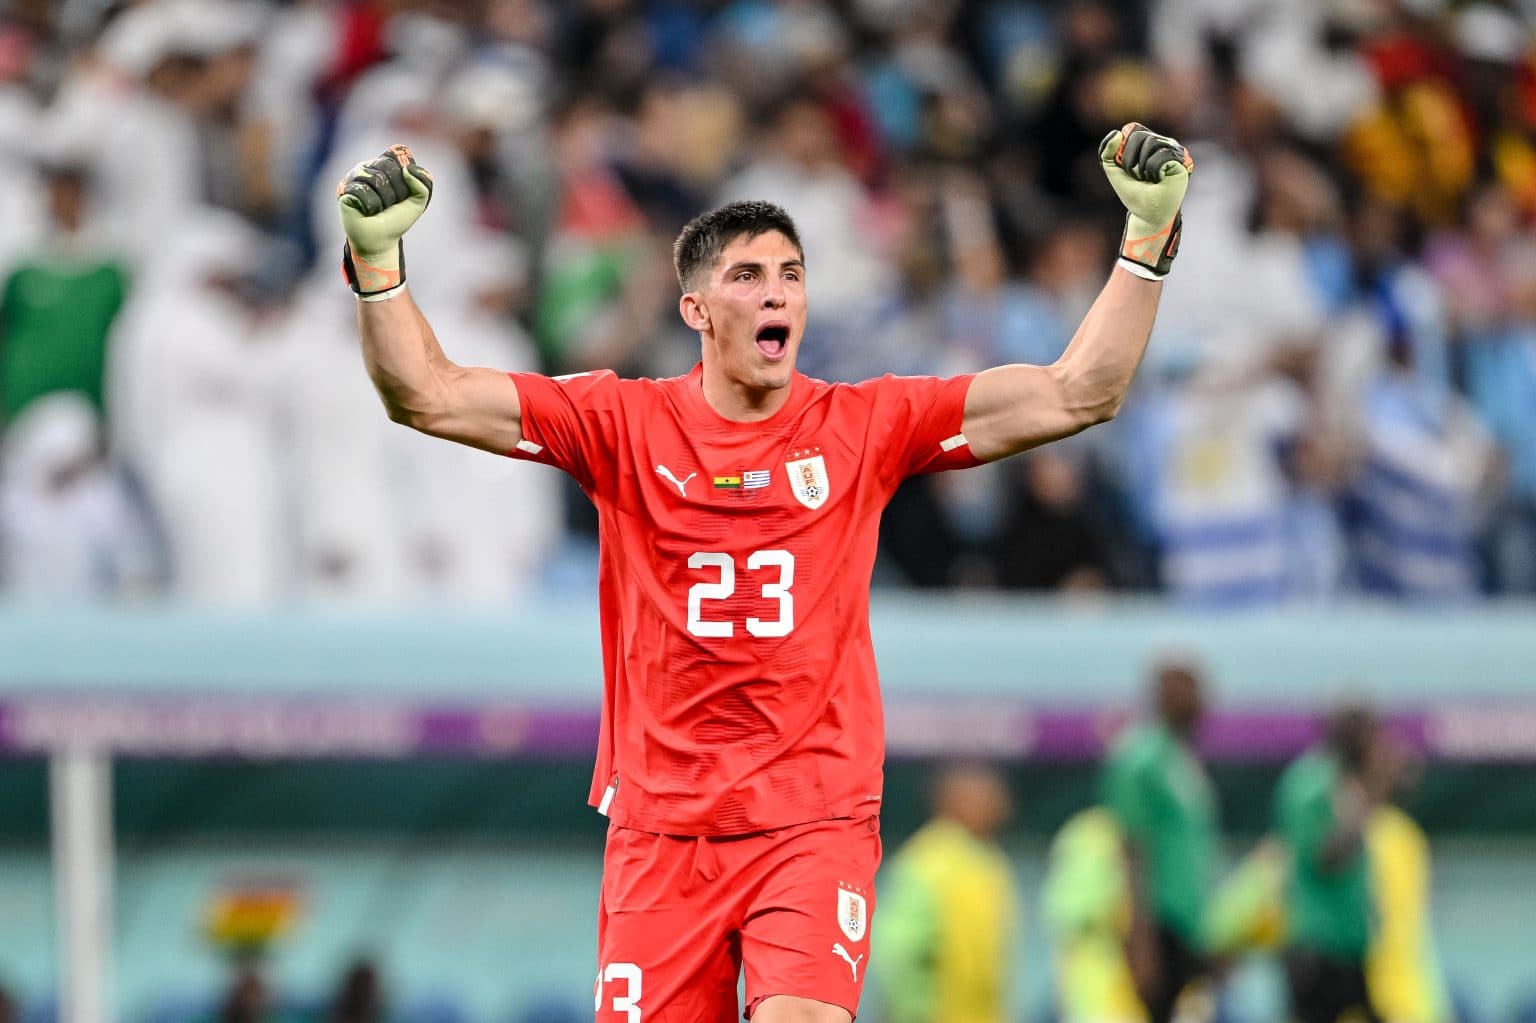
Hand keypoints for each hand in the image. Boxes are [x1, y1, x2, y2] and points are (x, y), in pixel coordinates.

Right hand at [336, 143, 433, 297]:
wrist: (380, 240)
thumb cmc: (397, 220)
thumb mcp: (418, 202)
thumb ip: (424, 183)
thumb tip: (406, 169)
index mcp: (385, 165)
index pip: (398, 158)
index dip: (404, 177)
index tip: (403, 194)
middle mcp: (368, 166)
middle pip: (387, 167)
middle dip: (396, 191)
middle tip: (390, 204)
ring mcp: (354, 176)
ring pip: (376, 179)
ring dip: (384, 200)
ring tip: (378, 209)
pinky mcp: (344, 189)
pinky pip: (363, 191)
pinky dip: (371, 206)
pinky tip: (367, 212)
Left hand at [1099, 122, 1191, 278]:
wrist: (1148, 214)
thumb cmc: (1134, 193)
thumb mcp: (1114, 172)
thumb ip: (1107, 152)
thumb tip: (1117, 133)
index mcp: (1147, 143)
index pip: (1133, 132)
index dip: (1125, 151)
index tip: (1128, 170)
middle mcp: (1161, 143)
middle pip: (1138, 136)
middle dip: (1130, 161)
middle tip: (1138, 177)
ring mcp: (1172, 149)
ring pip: (1150, 143)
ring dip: (1142, 167)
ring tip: (1149, 179)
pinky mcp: (1181, 159)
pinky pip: (1160, 155)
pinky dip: (1153, 171)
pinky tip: (1159, 179)